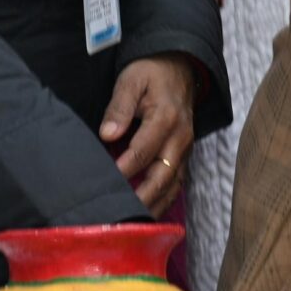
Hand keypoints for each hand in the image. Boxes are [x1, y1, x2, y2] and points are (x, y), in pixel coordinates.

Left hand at [101, 53, 197, 213]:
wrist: (180, 66)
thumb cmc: (151, 73)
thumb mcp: (131, 80)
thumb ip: (118, 107)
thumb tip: (107, 134)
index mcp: (166, 118)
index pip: (143, 151)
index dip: (123, 169)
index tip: (105, 183)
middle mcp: (181, 137)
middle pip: (163, 175)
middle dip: (142, 198)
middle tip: (120, 216)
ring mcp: (185, 148)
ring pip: (173, 184)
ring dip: (154, 204)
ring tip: (133, 224)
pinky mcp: (184, 155)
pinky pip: (177, 182)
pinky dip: (163, 200)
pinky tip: (148, 213)